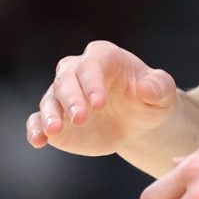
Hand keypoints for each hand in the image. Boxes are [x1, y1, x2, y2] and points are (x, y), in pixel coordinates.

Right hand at [26, 40, 176, 156]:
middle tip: (80, 117)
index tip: (99, 104)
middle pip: (66, 79)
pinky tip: (38, 141)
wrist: (136, 121)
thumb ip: (159, 88)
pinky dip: (35, 129)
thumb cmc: (150, 101)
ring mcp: (64, 95)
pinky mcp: (55, 118)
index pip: (92, 64)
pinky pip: (38, 120)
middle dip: (71, 98)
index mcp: (104, 57)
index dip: (93, 82)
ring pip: (50, 99)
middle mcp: (78, 71)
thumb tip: (147, 89)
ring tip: (54, 131)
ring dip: (50, 114)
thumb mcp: (163, 94)